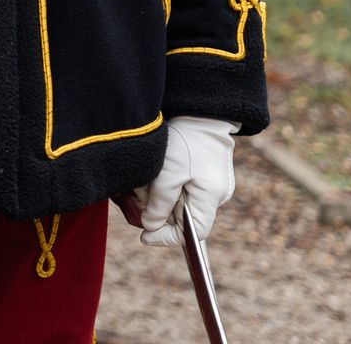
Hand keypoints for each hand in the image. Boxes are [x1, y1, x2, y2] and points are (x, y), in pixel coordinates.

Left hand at [133, 116, 237, 245]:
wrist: (200, 113)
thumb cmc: (186, 142)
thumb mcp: (168, 174)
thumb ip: (160, 203)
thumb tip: (151, 227)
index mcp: (210, 198)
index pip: (193, 233)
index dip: (168, 237)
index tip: (145, 236)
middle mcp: (213, 196)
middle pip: (182, 218)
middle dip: (157, 211)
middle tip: (138, 198)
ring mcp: (207, 185)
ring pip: (176, 202)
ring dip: (157, 196)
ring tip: (144, 181)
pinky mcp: (199, 174)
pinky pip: (178, 188)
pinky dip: (162, 185)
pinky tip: (153, 174)